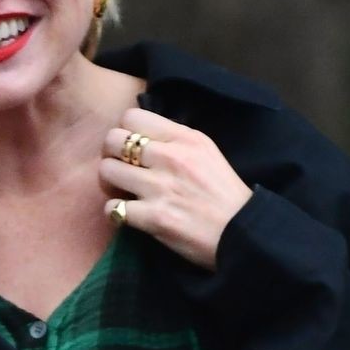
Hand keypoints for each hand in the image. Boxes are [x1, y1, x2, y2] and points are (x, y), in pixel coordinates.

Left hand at [100, 110, 252, 270]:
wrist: (242, 233)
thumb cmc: (224, 194)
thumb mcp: (207, 152)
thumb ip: (176, 140)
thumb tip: (142, 135)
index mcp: (185, 138)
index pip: (132, 116)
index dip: (125, 132)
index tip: (132, 147)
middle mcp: (171, 158)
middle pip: (112, 140)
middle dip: (111, 154)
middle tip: (121, 168)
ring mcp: (160, 188)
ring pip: (107, 171)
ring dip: (110, 182)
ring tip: (123, 191)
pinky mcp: (154, 218)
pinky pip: (112, 208)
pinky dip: (116, 213)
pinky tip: (128, 214)